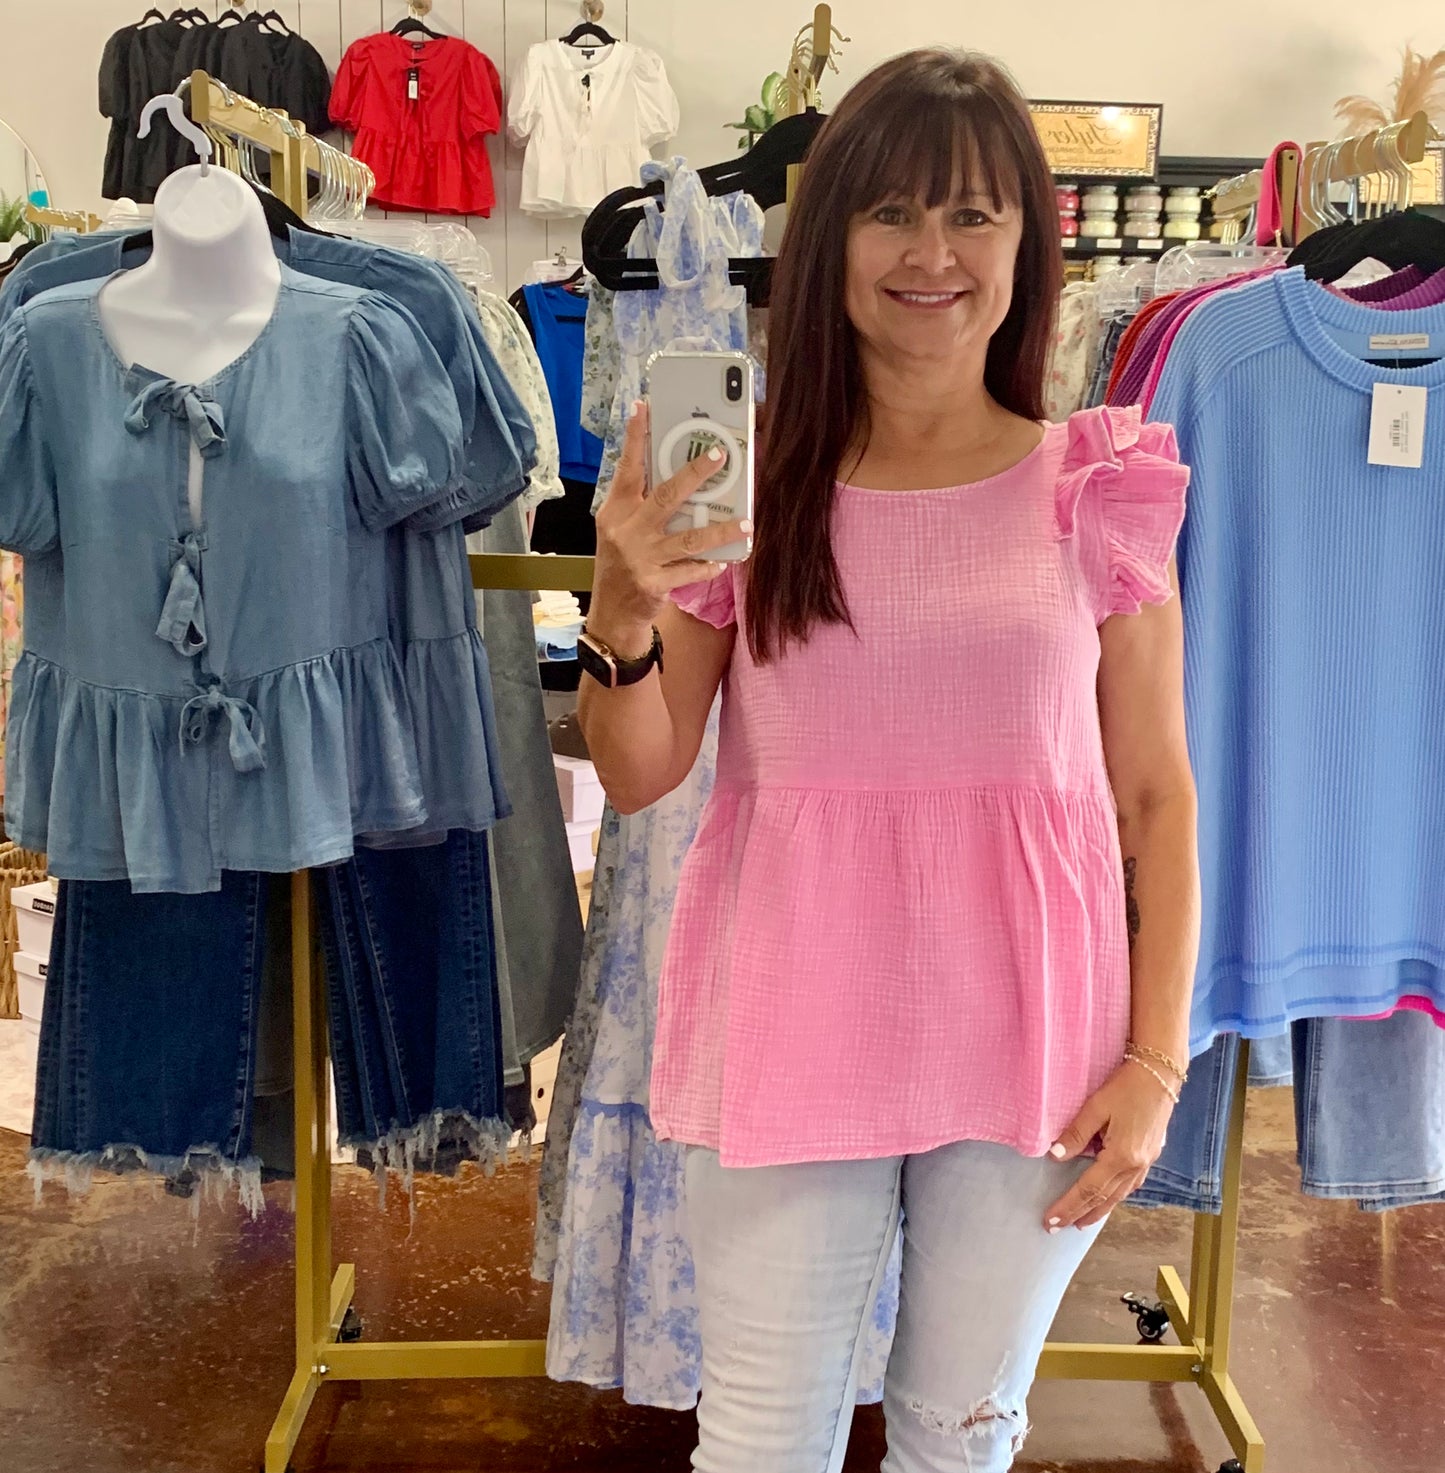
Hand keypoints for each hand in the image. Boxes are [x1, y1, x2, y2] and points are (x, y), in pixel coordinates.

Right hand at [589, 402, 750, 646]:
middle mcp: (626, 531)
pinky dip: (709, 565)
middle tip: (720, 456)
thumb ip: (641, 504)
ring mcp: (641, 558)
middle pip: (666, 496)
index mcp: (616, 512)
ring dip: (720, 531)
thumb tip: (681, 477)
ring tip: (745, 522)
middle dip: (694, 474)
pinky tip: (725, 561)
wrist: (611, 612)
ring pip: (688, 538)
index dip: (635, 439)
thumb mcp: (619, 529)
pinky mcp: (654, 583)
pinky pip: (691, 570)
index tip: (643, 408)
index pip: (626, 469)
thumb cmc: (621, 563)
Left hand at [1042, 1061, 1174, 1231]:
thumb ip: (1076, 1133)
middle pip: (1104, 1198)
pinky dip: (1115, 1197)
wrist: (1161, 1074)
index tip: (1050, 1220)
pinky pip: (1130, 1185)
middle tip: (1057, 1228)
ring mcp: (1146, 1162)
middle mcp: (1136, 1166)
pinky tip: (1108, 1198)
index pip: (1088, 1189)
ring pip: (1119, 1195)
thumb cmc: (1126, 1086)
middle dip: (1079, 1215)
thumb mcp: (1096, 1107)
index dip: (1068, 1206)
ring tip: (1080, 1222)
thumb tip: (1054, 1157)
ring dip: (1099, 1211)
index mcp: (1122, 1156)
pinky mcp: (1150, 1155)